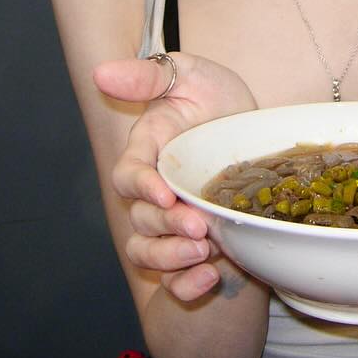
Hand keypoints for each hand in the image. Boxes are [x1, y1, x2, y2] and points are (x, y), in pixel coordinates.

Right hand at [94, 52, 258, 301]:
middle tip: (201, 228)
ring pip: (148, 252)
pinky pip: (175, 278)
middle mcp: (154, 191)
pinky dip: (186, 285)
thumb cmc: (216, 97)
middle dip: (167, 228)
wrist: (256, 129)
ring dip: (171, 259)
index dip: (141, 189)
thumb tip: (100, 72)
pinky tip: (209, 280)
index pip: (128, 176)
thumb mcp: (190, 73)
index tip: (166, 196)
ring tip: (205, 254)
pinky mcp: (192, 244)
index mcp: (148, 152)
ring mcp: (171, 220)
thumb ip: (148, 76)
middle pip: (140, 220)